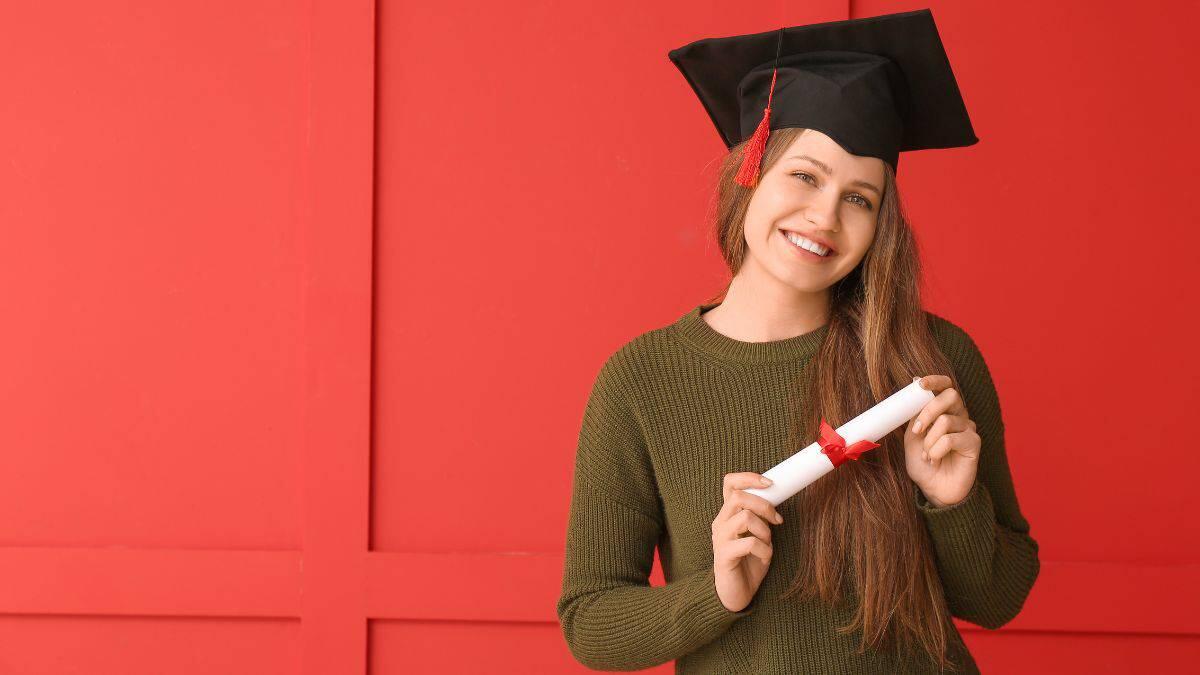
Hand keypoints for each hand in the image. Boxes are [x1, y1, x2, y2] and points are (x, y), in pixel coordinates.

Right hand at [712, 472, 782, 612]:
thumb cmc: (750, 562)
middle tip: (777, 520)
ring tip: (767, 542)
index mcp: (728, 514)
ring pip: (744, 517)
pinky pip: (749, 543)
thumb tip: (777, 498)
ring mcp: (720, 539)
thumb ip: (761, 517)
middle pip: (738, 497)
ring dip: (764, 529)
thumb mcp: (759, 534)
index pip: (730, 483)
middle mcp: (720, 523)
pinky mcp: (723, 556)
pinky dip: (765, 550)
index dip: (748, 477)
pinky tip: (765, 557)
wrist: (737, 594)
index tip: (770, 484)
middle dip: (764, 505)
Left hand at [904, 375, 980, 507]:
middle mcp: (959, 416)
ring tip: (927, 456)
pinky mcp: (974, 443)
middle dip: (929, 410)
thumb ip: (915, 416)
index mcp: (944, 410)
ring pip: (946, 420)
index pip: (946, 386)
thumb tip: (913, 391)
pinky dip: (936, 450)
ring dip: (929, 440)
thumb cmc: (923, 463)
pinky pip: (951, 439)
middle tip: (917, 430)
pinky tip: (935, 460)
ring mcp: (968, 429)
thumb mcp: (912, 437)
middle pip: (951, 396)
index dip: (935, 380)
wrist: (933, 489)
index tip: (919, 383)